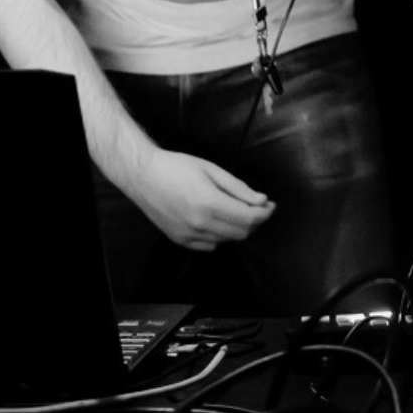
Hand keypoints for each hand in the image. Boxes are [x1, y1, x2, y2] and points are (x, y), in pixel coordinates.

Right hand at [132, 149, 275, 250]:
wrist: (143, 175)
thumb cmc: (176, 167)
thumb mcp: (211, 169)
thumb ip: (238, 188)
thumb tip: (261, 200)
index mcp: (210, 204)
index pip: (249, 218)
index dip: (264, 213)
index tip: (270, 204)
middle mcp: (200, 224)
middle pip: (241, 233)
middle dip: (255, 221)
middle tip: (258, 206)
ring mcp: (189, 235)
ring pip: (227, 240)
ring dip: (238, 228)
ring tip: (238, 210)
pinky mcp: (180, 240)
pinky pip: (209, 245)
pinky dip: (220, 236)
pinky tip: (218, 220)